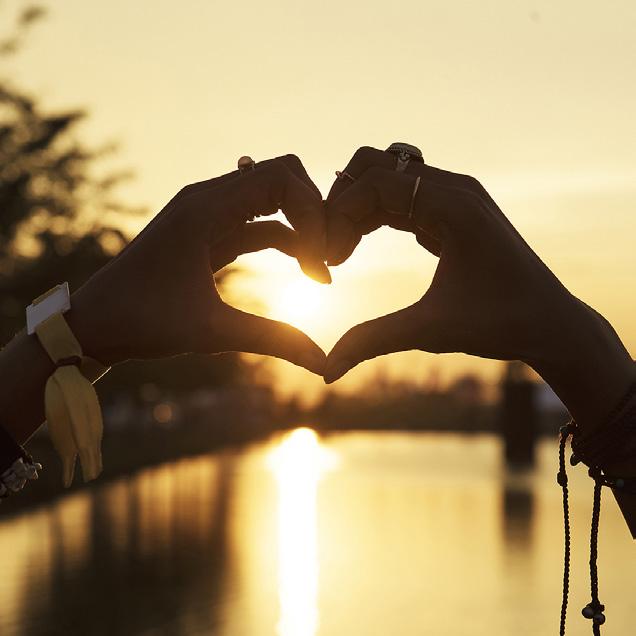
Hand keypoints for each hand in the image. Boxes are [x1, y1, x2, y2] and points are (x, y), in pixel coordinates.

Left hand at [66, 154, 328, 374]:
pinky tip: (304, 270)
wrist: (94, 324)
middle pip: (281, 179)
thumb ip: (273, 340)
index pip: (281, 177)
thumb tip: (324, 363)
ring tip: (320, 273)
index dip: (313, 211)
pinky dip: (285, 240)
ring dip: (302, 229)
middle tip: (328, 260)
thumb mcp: (211, 331)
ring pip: (272, 202)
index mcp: (205, 207)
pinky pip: (258, 225)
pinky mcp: (209, 234)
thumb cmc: (141, 322)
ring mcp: (208, 215)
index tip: (322, 260)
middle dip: (314, 214)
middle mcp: (208, 199)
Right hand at [323, 147, 632, 432]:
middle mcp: (455, 189)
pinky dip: (374, 214)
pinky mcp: (452, 211)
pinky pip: (402, 197)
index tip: (327, 258)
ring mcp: (456, 196)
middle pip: (377, 166)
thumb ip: (373, 341)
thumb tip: (326, 371)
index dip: (341, 215)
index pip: (377, 182)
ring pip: (387, 178)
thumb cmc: (501, 324)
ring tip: (340, 251)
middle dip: (343, 202)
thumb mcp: (431, 331)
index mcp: (455, 205)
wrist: (551, 324)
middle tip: (329, 249)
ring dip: (356, 207)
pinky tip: (358, 245)